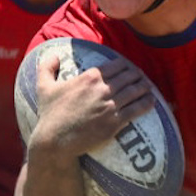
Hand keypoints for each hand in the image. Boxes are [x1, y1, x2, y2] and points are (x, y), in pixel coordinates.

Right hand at [29, 50, 153, 157]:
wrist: (55, 140)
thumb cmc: (50, 114)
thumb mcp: (43, 87)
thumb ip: (46, 67)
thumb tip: (53, 55)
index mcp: (90, 77)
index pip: (118, 65)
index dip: (127, 65)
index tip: (130, 68)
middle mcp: (103, 88)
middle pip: (130, 76)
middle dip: (138, 75)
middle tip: (141, 78)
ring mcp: (111, 105)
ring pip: (136, 91)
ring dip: (145, 88)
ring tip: (149, 88)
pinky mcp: (116, 122)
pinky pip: (137, 109)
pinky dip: (147, 103)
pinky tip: (151, 102)